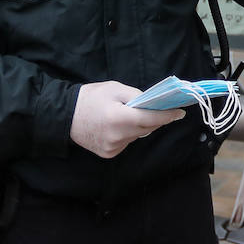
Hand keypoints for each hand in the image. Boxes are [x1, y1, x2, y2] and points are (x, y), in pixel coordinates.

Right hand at [70, 81, 185, 158]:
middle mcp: (117, 136)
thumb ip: (137, 96)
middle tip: (160, 109)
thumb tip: (154, 104)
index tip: (180, 112)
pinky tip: (118, 126)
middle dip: (155, 118)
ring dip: (141, 126)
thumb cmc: (90, 98)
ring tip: (129, 115)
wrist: (64, 115)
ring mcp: (113, 147)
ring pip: (138, 136)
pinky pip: (128, 142)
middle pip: (147, 128)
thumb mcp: (115, 89)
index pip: (151, 118)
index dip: (167, 115)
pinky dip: (129, 134)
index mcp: (119, 118)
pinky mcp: (109, 153)